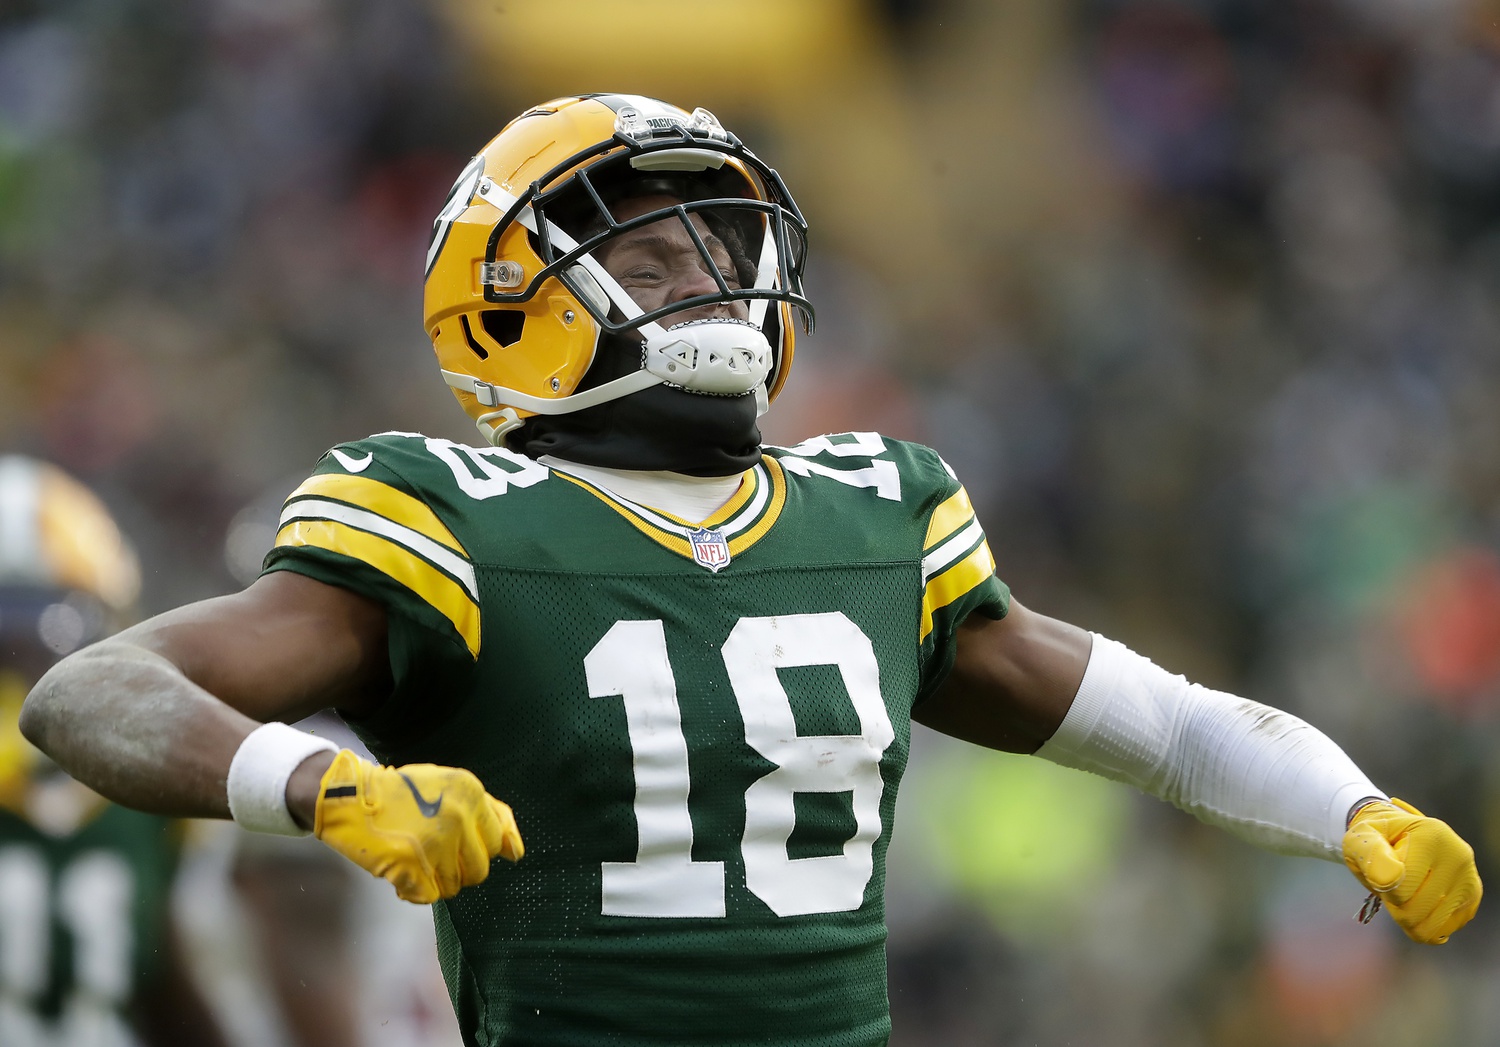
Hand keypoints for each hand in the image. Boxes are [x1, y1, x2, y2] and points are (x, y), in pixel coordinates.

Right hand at [313, 749, 522, 903]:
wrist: (353, 796)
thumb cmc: (404, 793)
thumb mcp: (451, 787)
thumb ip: (489, 813)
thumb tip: (517, 852)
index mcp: (471, 793)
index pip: (496, 841)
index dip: (476, 848)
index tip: (457, 846)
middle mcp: (459, 817)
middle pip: (480, 869)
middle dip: (460, 869)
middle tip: (435, 856)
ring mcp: (436, 842)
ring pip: (456, 886)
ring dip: (437, 880)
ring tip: (418, 862)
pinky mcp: (412, 864)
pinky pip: (429, 896)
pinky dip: (416, 891)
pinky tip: (403, 874)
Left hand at [1342, 797, 1480, 943]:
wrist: (1398, 835)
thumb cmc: (1377, 839)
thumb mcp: (1360, 838)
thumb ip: (1370, 854)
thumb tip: (1390, 878)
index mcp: (1431, 835)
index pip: (1400, 888)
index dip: (1382, 888)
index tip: (1381, 869)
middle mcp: (1458, 856)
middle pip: (1416, 911)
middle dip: (1394, 904)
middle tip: (1392, 883)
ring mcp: (1469, 878)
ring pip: (1431, 926)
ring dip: (1408, 917)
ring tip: (1405, 892)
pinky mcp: (1472, 897)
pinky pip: (1443, 930)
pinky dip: (1424, 924)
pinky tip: (1420, 902)